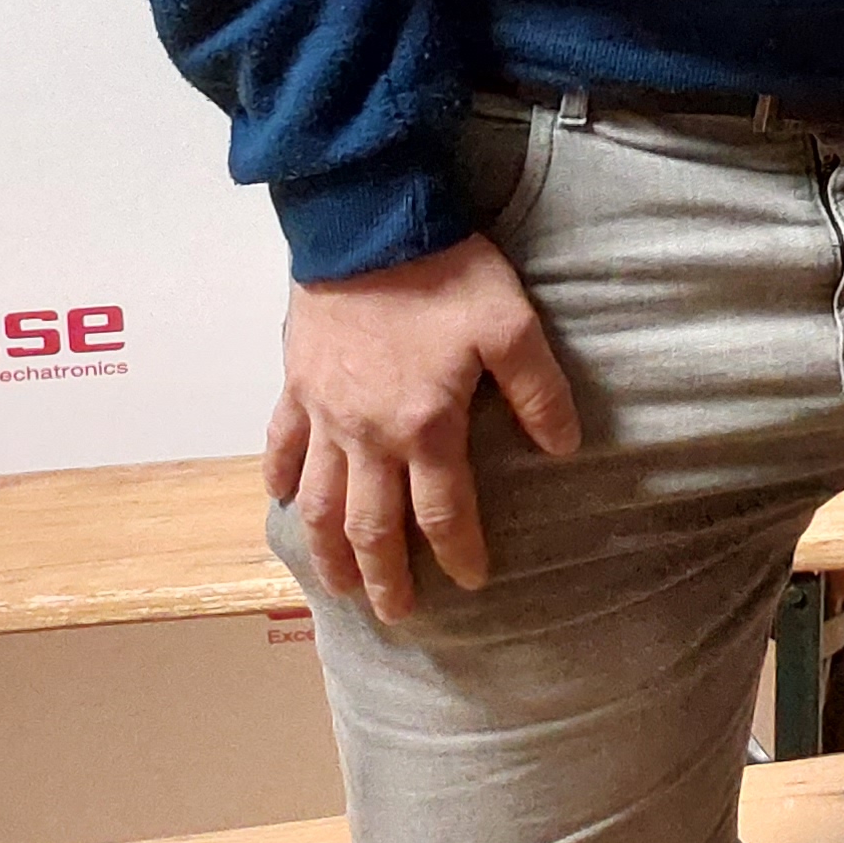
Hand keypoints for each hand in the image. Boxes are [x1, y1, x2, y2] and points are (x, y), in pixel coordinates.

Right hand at [265, 232, 579, 620]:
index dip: (459, 552)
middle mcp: (368, 435)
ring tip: (337, 588)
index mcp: (425, 426)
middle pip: (372, 526)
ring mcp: (324, 414)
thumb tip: (564, 448)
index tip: (472, 583)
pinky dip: (280, 479)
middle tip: (397, 615)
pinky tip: (281, 502)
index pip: (444, 511)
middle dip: (386, 576)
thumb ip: (538, 392)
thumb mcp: (513, 326)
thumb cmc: (446, 274)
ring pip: (318, 503)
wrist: (366, 227)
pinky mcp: (296, 384)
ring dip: (326, 551)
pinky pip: (281, 445)